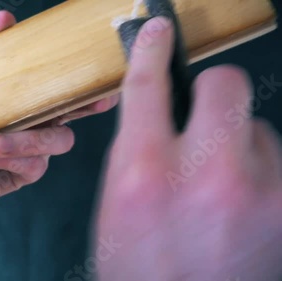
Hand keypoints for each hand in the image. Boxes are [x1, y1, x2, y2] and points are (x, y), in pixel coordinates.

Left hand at [0, 11, 117, 203]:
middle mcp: (46, 122)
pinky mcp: (23, 172)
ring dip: (27, 140)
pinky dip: (2, 158)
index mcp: (40, 98)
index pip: (73, 88)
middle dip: (86, 107)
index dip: (94, 83)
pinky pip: (29, 165)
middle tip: (88, 104)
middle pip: (78, 114)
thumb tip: (5, 19)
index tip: (104, 78)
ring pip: (56, 141)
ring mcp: (39, 150)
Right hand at [94, 17, 281, 279]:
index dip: (152, 50)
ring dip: (239, 147)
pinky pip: (278, 161)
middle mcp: (204, 175)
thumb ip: (136, 148)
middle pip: (225, 84)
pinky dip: (261, 174)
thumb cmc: (143, 266)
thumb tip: (156, 105)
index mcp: (144, 173)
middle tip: (203, 115)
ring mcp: (258, 191)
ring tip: (222, 190)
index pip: (147, 86)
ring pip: (257, 129)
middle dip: (213, 90)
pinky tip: (244, 207)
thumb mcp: (117, 203)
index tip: (158, 31)